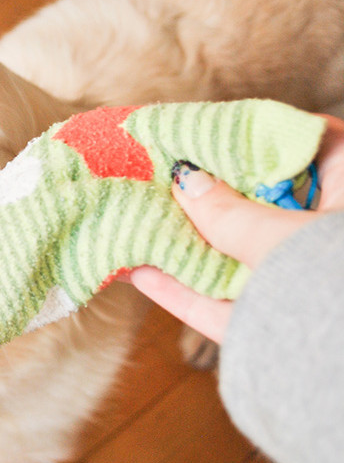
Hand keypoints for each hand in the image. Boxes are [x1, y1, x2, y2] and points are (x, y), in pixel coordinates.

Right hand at [130, 114, 343, 342]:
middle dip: (208, 195)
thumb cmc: (330, 279)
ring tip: (138, 222)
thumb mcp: (280, 236)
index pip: (304, 144)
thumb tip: (186, 183)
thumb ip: (229, 212)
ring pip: (235, 258)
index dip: (254, 134)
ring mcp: (300, 285)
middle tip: (162, 175)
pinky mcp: (272, 330)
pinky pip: (222, 305)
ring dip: (186, 245)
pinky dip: (183, 292)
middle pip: (261, 205)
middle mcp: (324, 239)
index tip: (208, 132)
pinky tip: (138, 272)